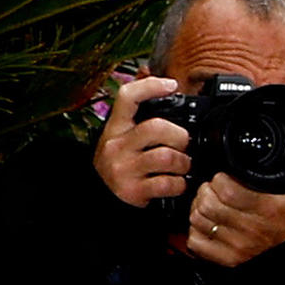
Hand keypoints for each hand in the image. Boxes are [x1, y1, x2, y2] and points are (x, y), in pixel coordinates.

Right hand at [93, 78, 191, 207]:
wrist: (101, 199)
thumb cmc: (121, 164)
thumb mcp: (123, 139)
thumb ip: (141, 118)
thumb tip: (161, 84)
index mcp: (116, 128)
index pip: (128, 97)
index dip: (151, 86)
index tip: (172, 85)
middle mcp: (116, 146)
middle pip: (156, 127)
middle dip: (180, 136)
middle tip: (183, 145)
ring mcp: (124, 168)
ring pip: (166, 156)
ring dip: (184, 163)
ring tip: (182, 166)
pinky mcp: (133, 190)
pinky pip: (167, 183)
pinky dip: (179, 184)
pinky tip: (177, 184)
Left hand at [178, 171, 284, 268]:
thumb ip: (284, 163)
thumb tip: (269, 143)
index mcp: (268, 208)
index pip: (227, 191)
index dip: (219, 179)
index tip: (223, 177)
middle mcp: (252, 230)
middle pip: (207, 204)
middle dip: (207, 190)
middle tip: (214, 188)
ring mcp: (240, 246)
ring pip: (198, 220)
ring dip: (200, 208)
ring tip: (211, 204)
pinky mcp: (230, 258)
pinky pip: (197, 242)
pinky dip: (197, 231)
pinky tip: (210, 223)